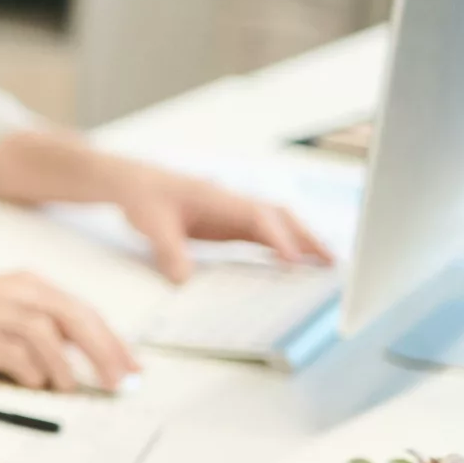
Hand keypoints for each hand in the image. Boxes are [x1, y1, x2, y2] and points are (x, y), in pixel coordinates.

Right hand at [0, 270, 140, 391]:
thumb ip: (43, 320)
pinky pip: (21, 361)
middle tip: (118, 383)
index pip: (85, 312)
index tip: (132, 366)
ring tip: (65, 387)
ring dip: (65, 371)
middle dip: (105, 355)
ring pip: (51, 342)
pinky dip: (33, 376)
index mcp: (31, 284)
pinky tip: (30, 381)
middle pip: (77, 322)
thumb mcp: (6, 301)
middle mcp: (19, 294)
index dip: (113, 341)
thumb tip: (84, 351)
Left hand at [107, 165, 331, 282]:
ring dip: (301, 243)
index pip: (257, 217)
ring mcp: (232, 213)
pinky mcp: (229, 225)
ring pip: (276, 225)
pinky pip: (262, 236)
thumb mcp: (150, 225)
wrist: (132, 183)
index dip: (277, 238)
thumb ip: (168, 250)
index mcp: (217, 198)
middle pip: (279, 216)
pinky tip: (294, 267)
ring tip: (326, 266)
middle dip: (306, 237)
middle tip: (331, 262)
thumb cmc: (143, 196)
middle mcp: (232, 203)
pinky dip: (282, 248)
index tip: (294, 260)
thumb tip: (183, 279)